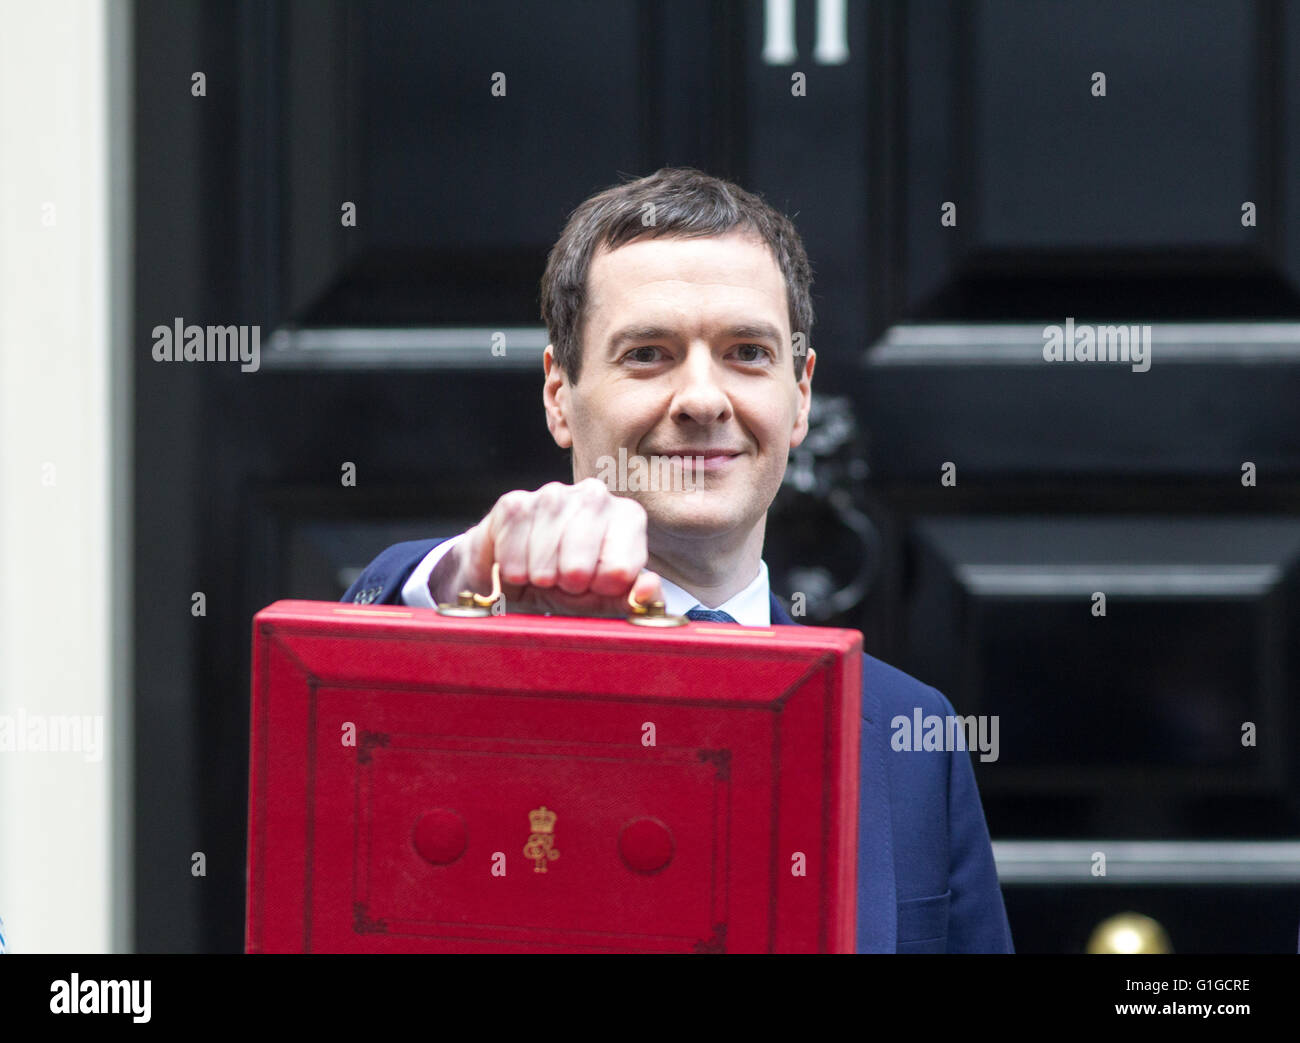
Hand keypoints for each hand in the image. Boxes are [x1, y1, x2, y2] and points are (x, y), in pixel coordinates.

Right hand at [430, 478, 662, 616]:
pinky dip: (512, 571)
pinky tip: (520, 566)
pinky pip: (511, 552)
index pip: (618, 571)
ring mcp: (554, 494)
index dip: (600, 589)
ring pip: (544, 562)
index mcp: (628, 516)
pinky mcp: (515, 501)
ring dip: (539, 579)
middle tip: (565, 581)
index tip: (594, 583)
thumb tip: (649, 588)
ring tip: (543, 574)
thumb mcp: (611, 598)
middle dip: (567, 586)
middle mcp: (595, 495)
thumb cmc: (577, 583)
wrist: (525, 572)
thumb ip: (639, 599)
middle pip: (578, 568)